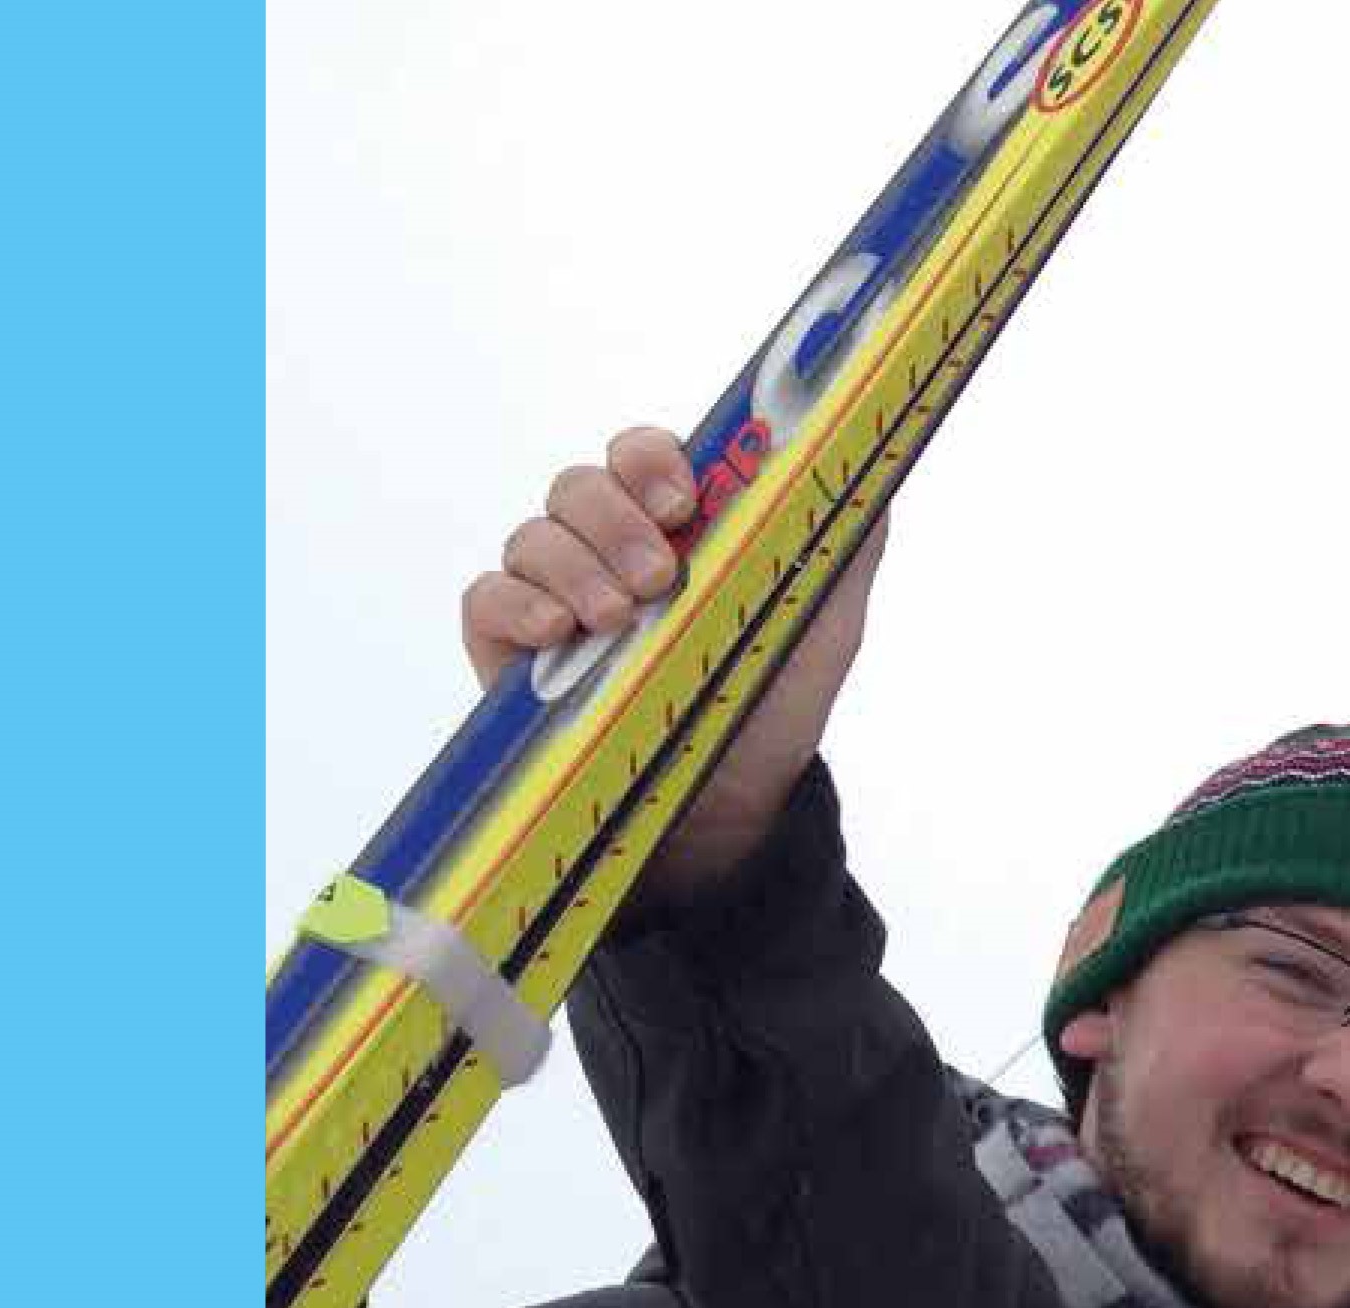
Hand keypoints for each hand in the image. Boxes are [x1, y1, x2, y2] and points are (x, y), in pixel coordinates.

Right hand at [454, 426, 889, 893]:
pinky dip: (516, 604)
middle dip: (615, 519)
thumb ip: (846, 538)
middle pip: (579, 486)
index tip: (683, 503)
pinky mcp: (508, 651)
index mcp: (671, 524)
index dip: (652, 460)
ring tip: (619, 619)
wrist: (729, 811)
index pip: (641, 455)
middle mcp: (604, 547)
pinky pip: (486, 598)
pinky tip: (556, 631)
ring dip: (574, 565)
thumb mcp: (825, 621)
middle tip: (657, 576)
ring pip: (533, 535)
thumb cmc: (769, 701)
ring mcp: (552, 596)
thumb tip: (863, 458)